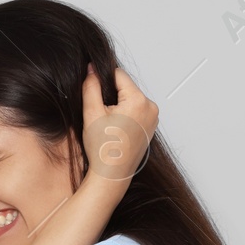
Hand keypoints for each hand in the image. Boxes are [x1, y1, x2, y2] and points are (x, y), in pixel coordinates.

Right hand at [80, 64, 157, 182]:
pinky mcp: (151, 126)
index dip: (103, 81)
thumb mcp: (92, 113)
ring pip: (130, 99)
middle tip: (102, 116)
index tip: (95, 97)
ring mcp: (153, 117)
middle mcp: (150, 107)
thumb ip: (91, 86)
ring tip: (109, 125)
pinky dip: (125, 115)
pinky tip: (116, 130)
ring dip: (118, 106)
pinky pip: (136, 111)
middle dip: (111, 96)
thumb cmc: (104, 150)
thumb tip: (92, 69)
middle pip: (126, 87)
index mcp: (138, 100)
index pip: (118, 75)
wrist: (112, 175)